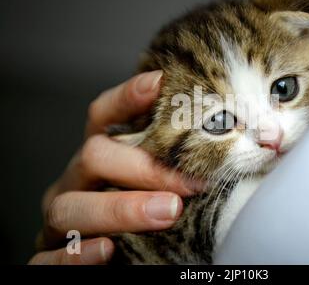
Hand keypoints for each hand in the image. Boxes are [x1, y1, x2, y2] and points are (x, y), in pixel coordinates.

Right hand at [29, 70, 202, 263]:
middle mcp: (74, 182)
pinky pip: (49, 256)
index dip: (127, 98)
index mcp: (98, 159)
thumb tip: (225, 146)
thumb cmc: (138, 217)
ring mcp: (58, 218)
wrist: (114, 260)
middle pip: (93, 156)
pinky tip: (107, 251)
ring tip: (167, 212)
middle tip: (190, 182)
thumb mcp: (154, 186)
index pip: (102, 117)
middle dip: (143, 167)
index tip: (160, 83)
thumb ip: (173, 169)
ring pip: (69, 206)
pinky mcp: (48, 255)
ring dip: (120, 208)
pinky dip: (77, 254)